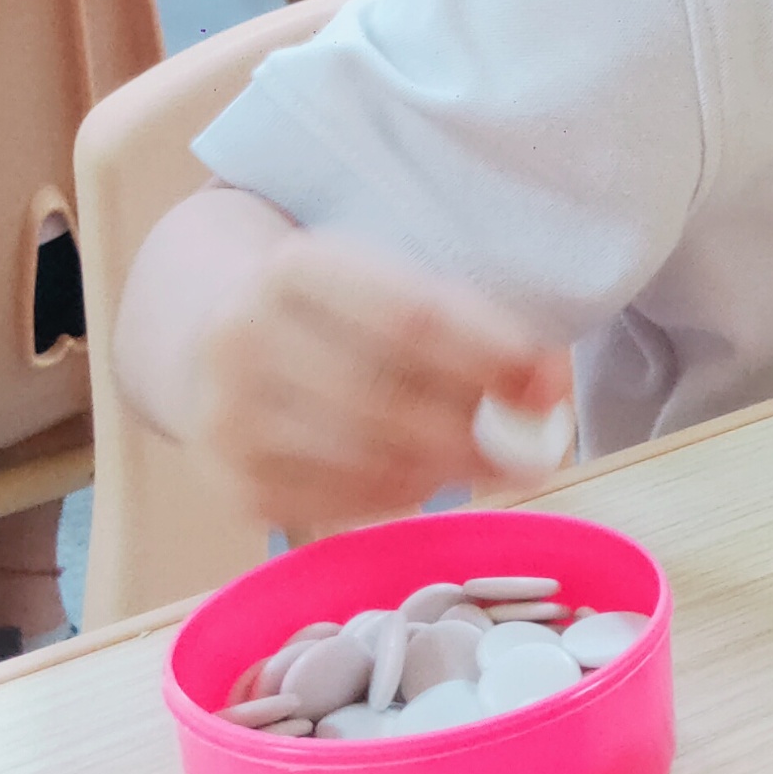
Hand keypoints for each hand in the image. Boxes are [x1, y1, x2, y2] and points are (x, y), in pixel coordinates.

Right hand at [186, 227, 572, 531]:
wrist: (222, 341)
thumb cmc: (343, 317)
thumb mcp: (400, 290)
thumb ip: (481, 332)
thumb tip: (550, 391)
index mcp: (293, 268)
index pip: (412, 317)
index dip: (490, 356)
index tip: (548, 386)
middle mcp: (240, 337)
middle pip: (384, 398)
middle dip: (473, 433)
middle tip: (532, 455)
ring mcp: (222, 416)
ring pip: (360, 459)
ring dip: (442, 471)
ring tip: (484, 464)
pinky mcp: (227, 483)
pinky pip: (333, 505)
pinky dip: (396, 499)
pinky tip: (425, 481)